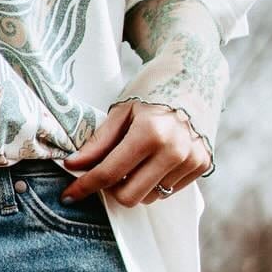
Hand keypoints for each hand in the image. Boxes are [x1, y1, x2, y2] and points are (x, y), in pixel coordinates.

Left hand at [60, 101, 212, 206]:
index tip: (69, 195)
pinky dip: (155, 182)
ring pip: (150, 198)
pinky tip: (156, 159)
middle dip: (112, 189)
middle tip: (109, 172)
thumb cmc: (153, 89)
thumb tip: (73, 166)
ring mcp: (191, 160)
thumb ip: (98, 143)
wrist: (196, 73)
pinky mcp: (202, 165)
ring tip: (137, 160)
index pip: (109, 174)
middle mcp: (174, 150)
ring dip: (135, 186)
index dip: (85, 186)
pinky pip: (168, 191)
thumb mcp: (122, 111)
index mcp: (151, 132)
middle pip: (129, 197)